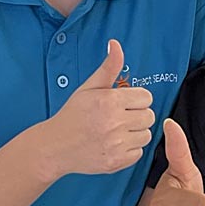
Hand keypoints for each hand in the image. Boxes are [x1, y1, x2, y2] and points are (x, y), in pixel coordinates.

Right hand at [40, 40, 155, 175]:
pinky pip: (139, 152)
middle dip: (137, 115)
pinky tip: (115, 144)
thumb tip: (116, 44)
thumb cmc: (73, 115)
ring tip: (117, 131)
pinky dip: (130, 149)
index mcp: (110, 101)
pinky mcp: (117, 161)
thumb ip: (108, 67)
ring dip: (135, 132)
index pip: (146, 97)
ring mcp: (117, 144)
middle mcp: (115, 122)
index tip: (124, 103)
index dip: (136, 99)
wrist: (55, 146)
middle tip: (119, 117)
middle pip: (149, 116)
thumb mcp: (89, 87)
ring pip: (146, 135)